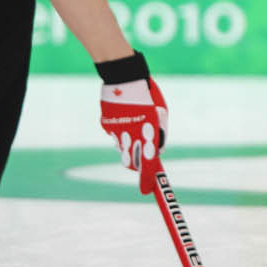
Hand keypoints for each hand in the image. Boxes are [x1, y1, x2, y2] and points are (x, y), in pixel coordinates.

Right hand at [97, 51, 167, 193]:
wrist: (123, 75)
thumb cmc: (147, 94)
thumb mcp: (160, 114)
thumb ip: (159, 133)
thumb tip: (156, 152)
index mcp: (148, 132)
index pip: (149, 164)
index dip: (148, 180)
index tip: (147, 191)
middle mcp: (131, 134)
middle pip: (132, 163)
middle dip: (138, 166)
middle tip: (142, 161)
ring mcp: (116, 130)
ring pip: (122, 150)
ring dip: (129, 147)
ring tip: (134, 129)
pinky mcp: (106, 124)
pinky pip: (114, 135)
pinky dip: (120, 131)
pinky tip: (124, 116)